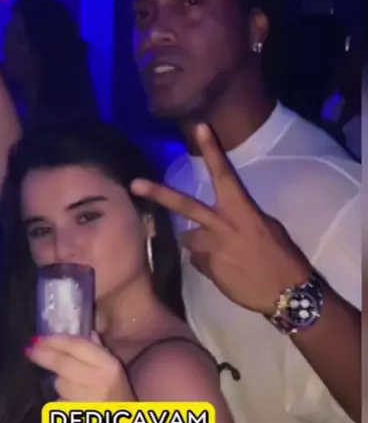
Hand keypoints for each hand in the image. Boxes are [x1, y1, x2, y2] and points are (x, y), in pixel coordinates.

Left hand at [26, 332, 134, 402]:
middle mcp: (98, 381)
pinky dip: (60, 403)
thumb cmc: (119, 398)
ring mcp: (86, 401)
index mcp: (108, 365)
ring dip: (59, 383)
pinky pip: (58, 404)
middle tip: (30, 350)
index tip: (38, 338)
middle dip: (43, 355)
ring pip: (59, 384)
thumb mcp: (115, 371)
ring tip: (70, 387)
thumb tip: (87, 332)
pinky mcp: (76, 419)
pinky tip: (70, 404)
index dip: (55, 340)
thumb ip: (100, 351)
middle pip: (62, 363)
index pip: (77, 345)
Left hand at [131, 124, 310, 315]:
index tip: (200, 127)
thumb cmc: (284, 258)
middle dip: (158, 193)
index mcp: (243, 211)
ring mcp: (212, 250)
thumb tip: (224, 219)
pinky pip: (199, 262)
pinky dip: (208, 264)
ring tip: (221, 254)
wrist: (287, 295)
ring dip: (197, 244)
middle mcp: (223, 226)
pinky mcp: (208, 271)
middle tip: (134, 184)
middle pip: (185, 205)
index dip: (212, 150)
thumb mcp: (267, 228)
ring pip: (189, 239)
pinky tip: (227, 272)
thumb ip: (240, 218)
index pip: (224, 174)